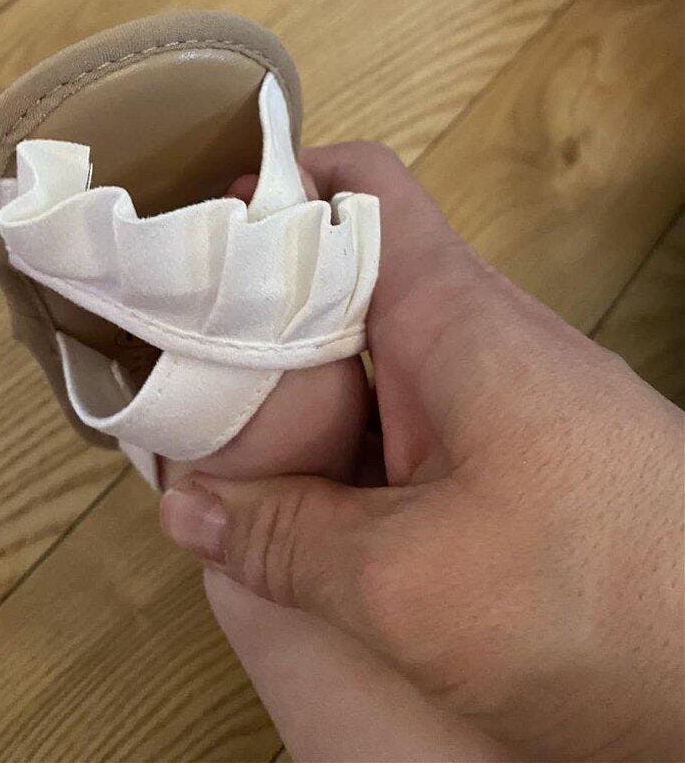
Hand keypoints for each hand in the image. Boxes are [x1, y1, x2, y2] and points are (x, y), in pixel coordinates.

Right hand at [161, 143, 683, 761]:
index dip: (281, 185)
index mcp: (458, 321)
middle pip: (353, 280)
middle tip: (182, 350)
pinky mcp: (518, 456)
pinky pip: (412, 419)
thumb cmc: (608, 606)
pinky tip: (303, 492)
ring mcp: (501, 398)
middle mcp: (481, 340)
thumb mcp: (409, 584)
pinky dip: (350, 441)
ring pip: (377, 357)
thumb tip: (189, 505)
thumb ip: (285, 540)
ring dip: (302, 387)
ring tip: (219, 427)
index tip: (201, 228)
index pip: (366, 190)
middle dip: (263, 308)